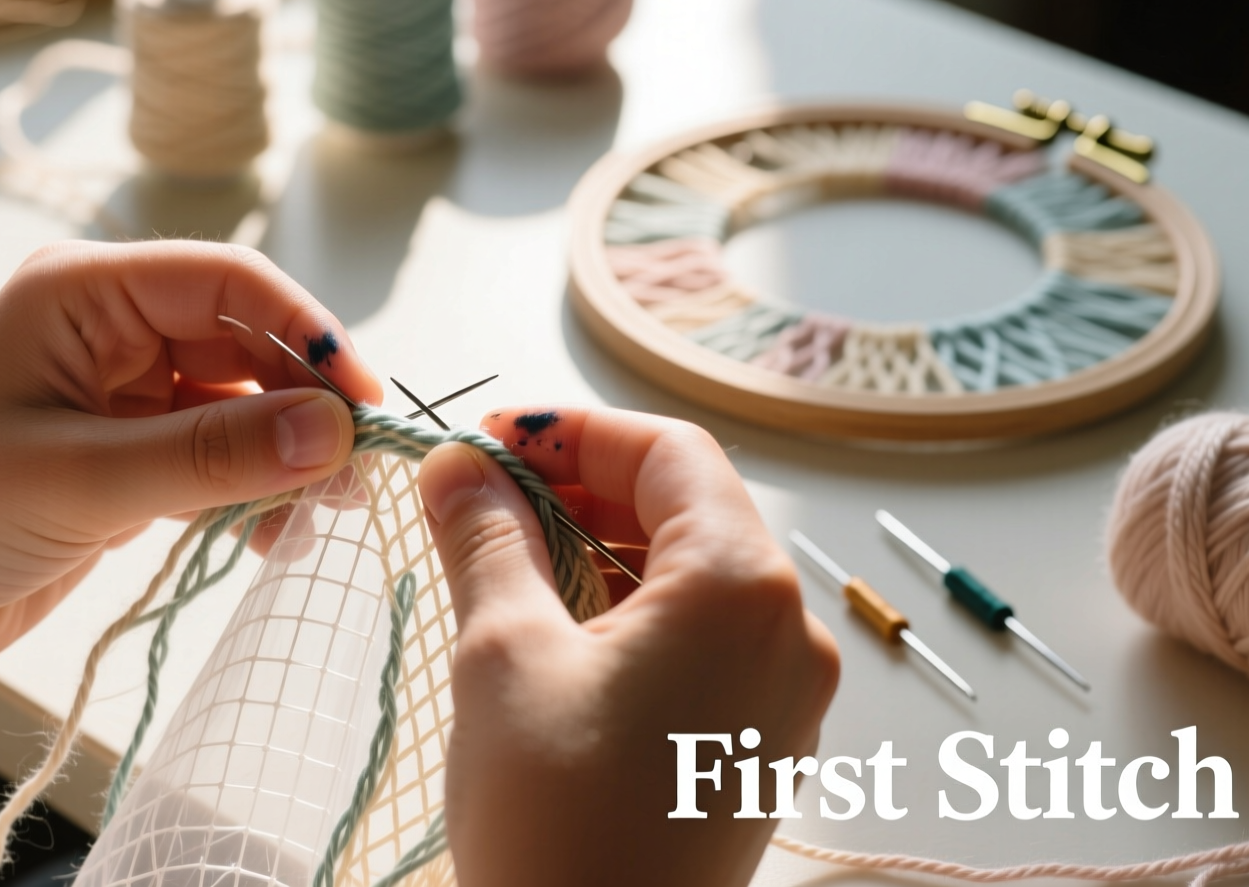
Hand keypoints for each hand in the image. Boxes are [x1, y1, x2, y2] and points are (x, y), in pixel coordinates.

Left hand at [0, 240, 384, 680]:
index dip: (304, 331)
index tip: (360, 399)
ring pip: (241, 408)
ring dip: (285, 457)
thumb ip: (209, 456)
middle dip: (303, 404)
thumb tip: (332, 432)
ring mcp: (121, 399)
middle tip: (354, 473)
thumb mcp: (76, 482)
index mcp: (83, 293)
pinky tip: (271, 537)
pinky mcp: (126, 460)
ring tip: (319, 515)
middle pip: (246, 345)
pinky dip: (253, 494)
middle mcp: (110, 331)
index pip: (226, 281)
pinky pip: (218, 460)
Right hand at [417, 407, 839, 886]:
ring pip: (692, 572)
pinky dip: (630, 610)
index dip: (573, 429)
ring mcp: (784, 691)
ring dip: (601, 547)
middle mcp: (788, 630)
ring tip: (505, 560)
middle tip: (482, 496)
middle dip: (581, 486)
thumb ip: (487, 538)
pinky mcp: (759, 739)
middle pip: (687, 505)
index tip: (490, 439)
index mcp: (742, 588)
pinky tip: (555, 626)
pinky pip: (701, 637)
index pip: (667, 452)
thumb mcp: (504, 655)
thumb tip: (460, 467)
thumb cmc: (557, 819)